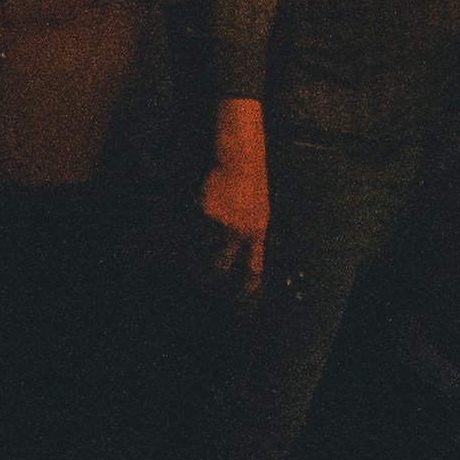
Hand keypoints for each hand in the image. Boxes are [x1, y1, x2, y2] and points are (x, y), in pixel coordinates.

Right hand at [200, 147, 269, 287]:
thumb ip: (252, 233)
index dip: (247, 285)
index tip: (242, 297)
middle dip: (214, 271)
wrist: (240, 162)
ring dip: (205, 241)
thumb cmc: (251, 186)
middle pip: (223, 263)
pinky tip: (209, 205)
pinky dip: (200, 221)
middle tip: (208, 274)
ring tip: (211, 225)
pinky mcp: (206, 214)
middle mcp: (240, 231)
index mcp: (257, 232)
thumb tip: (245, 255)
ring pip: (207, 244)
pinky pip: (198, 226)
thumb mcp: (260, 212)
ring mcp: (222, 224)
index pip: (254, 266)